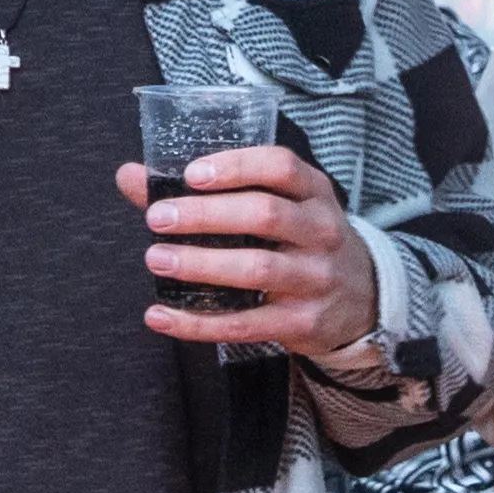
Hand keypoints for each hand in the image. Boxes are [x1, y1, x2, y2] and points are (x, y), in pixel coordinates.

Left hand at [121, 143, 381, 356]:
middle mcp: (321, 232)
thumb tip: (130, 176)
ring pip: (256, 269)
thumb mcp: (279, 205)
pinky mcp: (302, 323)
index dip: (235, 166)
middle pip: (264, 215)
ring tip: (157, 259)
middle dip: (206, 215)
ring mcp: (315, 279)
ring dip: (201, 265)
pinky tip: (160, 315)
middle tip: (157, 218)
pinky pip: (246, 325)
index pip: (280, 167)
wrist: (363, 300)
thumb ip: (208, 191)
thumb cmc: (302, 241)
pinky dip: (198, 323)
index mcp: (314, 193)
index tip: (191, 174)